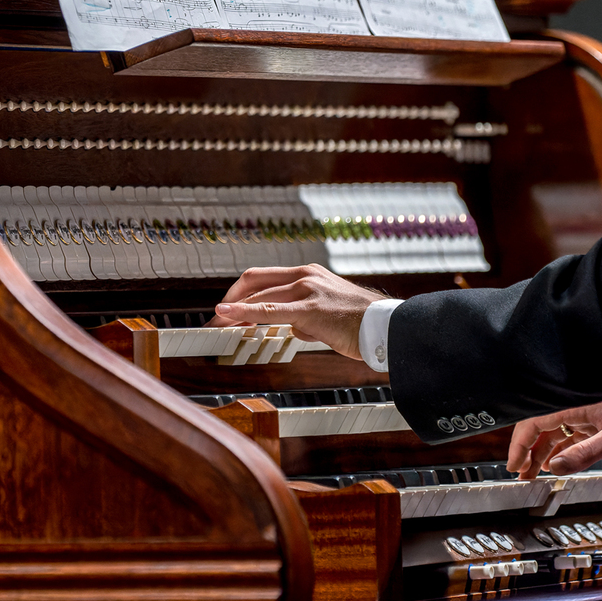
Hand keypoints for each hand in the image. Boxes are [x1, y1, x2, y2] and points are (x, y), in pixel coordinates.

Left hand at [208, 264, 385, 360]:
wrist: (386, 326)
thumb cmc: (362, 323)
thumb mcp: (329, 313)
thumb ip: (307, 316)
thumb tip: (293, 327)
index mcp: (310, 273)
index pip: (264, 277)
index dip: (241, 293)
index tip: (227, 310)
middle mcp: (306, 275)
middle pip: (254, 282)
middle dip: (230, 301)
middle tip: (214, 321)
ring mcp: (307, 289)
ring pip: (259, 296)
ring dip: (232, 311)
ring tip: (215, 326)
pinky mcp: (310, 308)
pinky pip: (269, 311)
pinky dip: (243, 313)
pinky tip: (226, 316)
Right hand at [507, 385, 601, 478]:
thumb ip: (585, 453)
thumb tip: (554, 468)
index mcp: (577, 405)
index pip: (535, 421)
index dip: (520, 443)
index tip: (513, 464)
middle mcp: (578, 410)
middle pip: (541, 429)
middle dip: (527, 452)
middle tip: (519, 474)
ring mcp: (587, 419)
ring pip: (554, 436)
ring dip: (541, 455)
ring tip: (530, 474)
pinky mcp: (597, 427)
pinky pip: (570, 440)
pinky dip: (559, 453)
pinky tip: (554, 466)